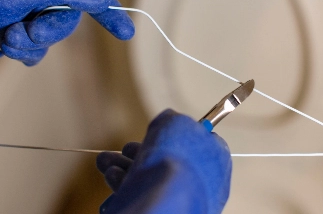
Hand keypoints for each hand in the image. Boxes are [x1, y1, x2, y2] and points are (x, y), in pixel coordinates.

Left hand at [0, 0, 133, 66]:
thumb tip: (107, 0)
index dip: (109, 13)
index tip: (126, 32)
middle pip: (70, 23)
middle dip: (50, 29)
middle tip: (31, 27)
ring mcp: (31, 19)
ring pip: (52, 42)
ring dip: (30, 41)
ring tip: (9, 32)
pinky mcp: (19, 39)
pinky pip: (36, 54)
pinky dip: (21, 51)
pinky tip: (4, 41)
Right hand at [96, 109, 231, 213]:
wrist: (166, 198)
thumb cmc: (176, 156)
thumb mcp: (174, 121)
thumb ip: (171, 119)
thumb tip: (167, 121)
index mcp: (216, 158)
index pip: (198, 142)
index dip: (175, 133)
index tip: (158, 130)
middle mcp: (204, 181)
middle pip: (169, 161)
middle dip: (140, 151)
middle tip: (125, 148)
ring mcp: (185, 199)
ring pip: (151, 178)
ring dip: (125, 166)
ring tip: (106, 161)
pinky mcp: (166, 209)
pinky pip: (143, 193)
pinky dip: (124, 184)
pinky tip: (111, 175)